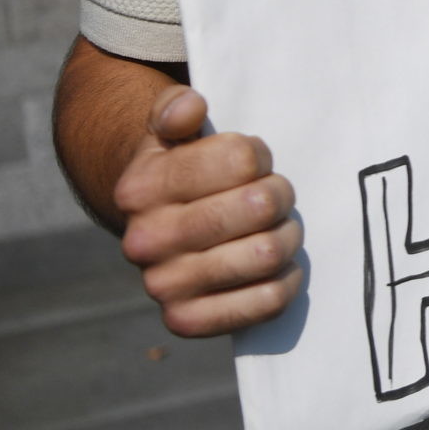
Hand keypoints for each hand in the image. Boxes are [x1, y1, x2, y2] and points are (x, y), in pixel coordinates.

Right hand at [113, 85, 301, 337]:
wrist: (152, 227)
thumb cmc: (178, 169)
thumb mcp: (168, 130)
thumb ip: (175, 109)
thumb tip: (190, 109)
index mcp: (141, 188)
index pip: (241, 159)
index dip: (259, 155)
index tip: (254, 161)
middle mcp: (145, 241)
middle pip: (260, 205)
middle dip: (279, 194)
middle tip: (273, 195)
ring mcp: (164, 285)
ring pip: (267, 253)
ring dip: (287, 235)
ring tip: (276, 228)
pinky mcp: (186, 320)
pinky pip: (265, 301)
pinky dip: (285, 281)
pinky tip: (278, 266)